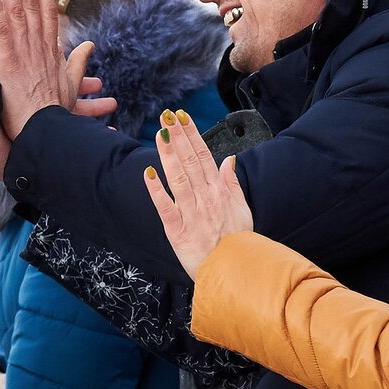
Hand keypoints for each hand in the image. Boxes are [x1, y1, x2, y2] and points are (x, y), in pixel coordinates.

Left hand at [0, 0, 115, 138]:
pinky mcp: (9, 64)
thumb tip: (89, 47)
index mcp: (52, 51)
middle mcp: (40, 47)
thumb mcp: (72, 86)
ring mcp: (25, 53)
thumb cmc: (57, 113)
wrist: (47, 132)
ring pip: (19, 12)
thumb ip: (78, 63)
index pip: (48, 11)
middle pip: (34, 4)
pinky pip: (3, 33)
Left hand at [142, 109, 252, 279]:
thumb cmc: (238, 242)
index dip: (192, 134)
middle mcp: (205, 198)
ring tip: (160, 133)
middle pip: (190, 161)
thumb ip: (232, 183)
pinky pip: (165, 207)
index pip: (203, 156)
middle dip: (179, 136)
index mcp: (219, 191)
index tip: (181, 116)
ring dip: (169, 155)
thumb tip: (228, 160)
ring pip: (178, 178)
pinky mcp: (177, 231)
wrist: (235, 273)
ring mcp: (191, 213)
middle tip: (166, 115)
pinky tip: (147, 172)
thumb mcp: (241, 209)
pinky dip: (156, 190)